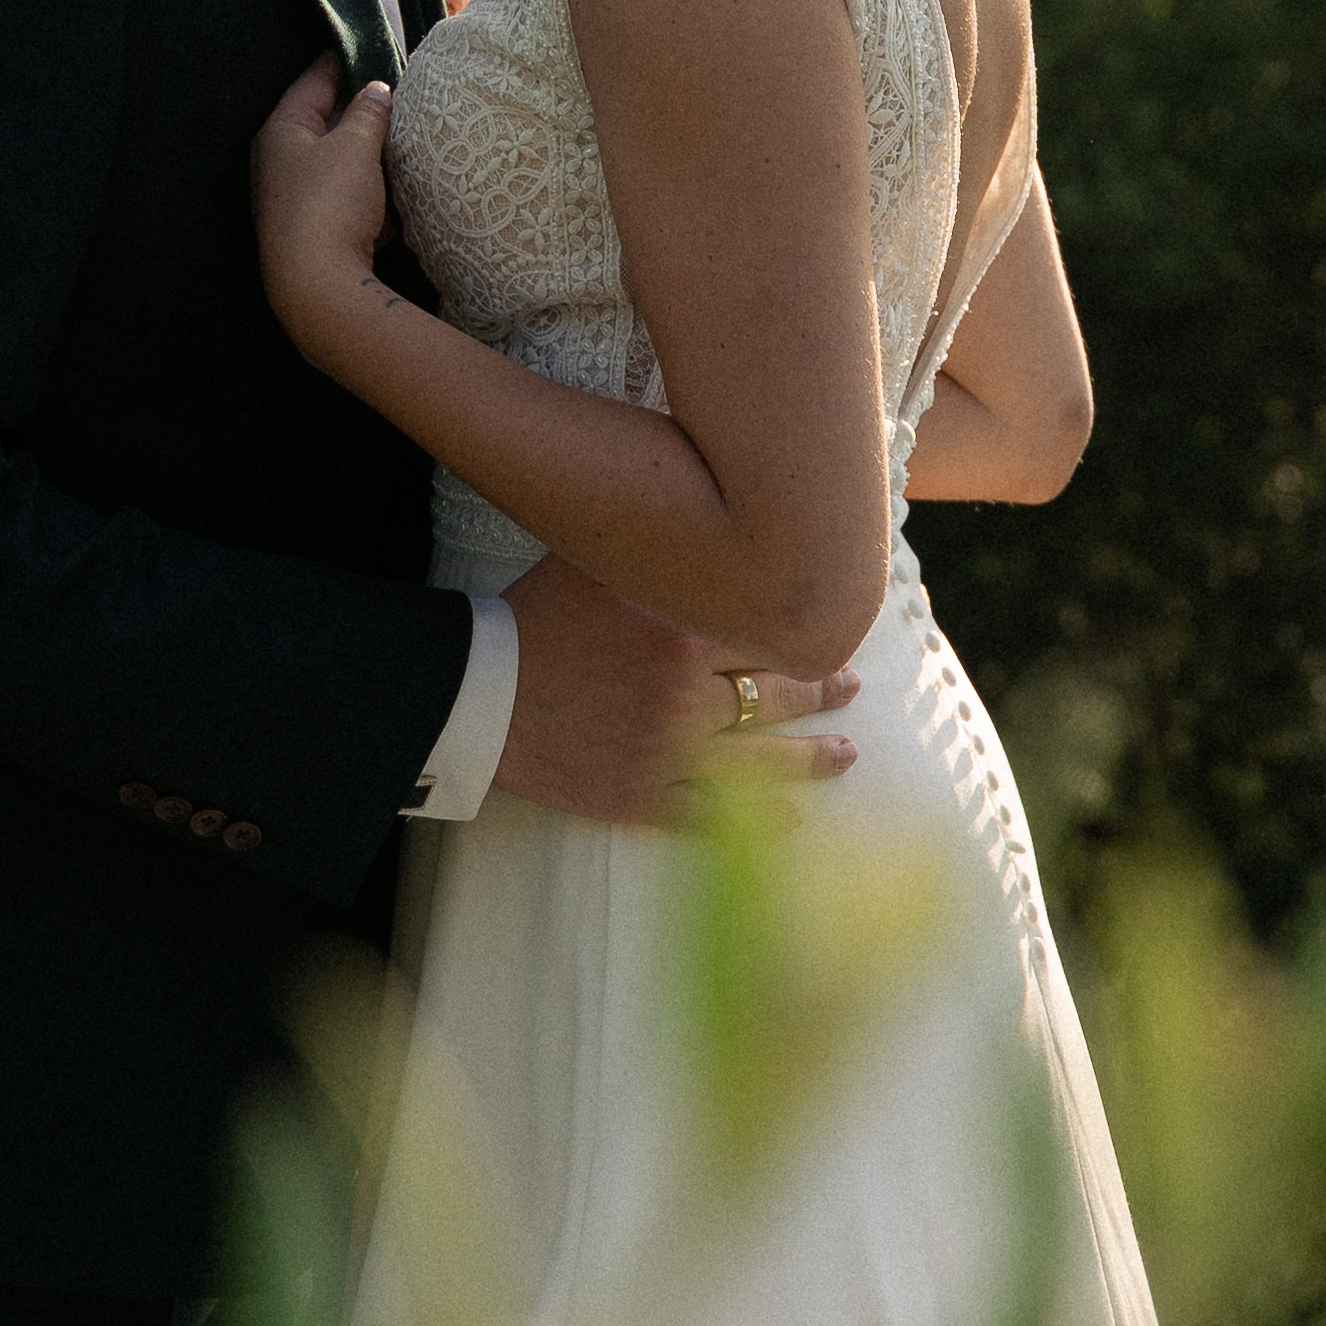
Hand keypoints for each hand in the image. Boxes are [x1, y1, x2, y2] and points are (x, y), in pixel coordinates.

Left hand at [253, 53, 396, 365]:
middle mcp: (278, 163)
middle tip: (395, 95)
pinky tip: (393, 199)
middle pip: (323, 123)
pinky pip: (344, 200)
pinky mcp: (312, 232)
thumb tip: (376, 91)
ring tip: (401, 144)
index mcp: (281, 131)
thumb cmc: (330, 204)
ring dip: (366, 156)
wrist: (317, 286)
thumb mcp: (355, 145)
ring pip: (336, 164)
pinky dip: (368, 194)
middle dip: (359, 111)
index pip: (313, 81)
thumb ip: (368, 111)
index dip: (342, 60)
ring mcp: (293, 200)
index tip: (368, 45)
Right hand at [494, 551, 857, 828]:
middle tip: (851, 686)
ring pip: (762, 761)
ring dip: (813, 758)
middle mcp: (683, 695)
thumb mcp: (591, 563)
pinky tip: (795, 819)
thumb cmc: (531, 621)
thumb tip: (704, 503)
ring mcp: (666, 754)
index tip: (833, 627)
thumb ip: (654, 545)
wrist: (474, 699)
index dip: (806, 631)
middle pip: (776, 693)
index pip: (769, 631)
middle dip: (823, 690)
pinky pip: (715, 815)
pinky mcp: (641, 800)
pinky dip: (760, 822)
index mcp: (678, 632)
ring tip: (846, 753)